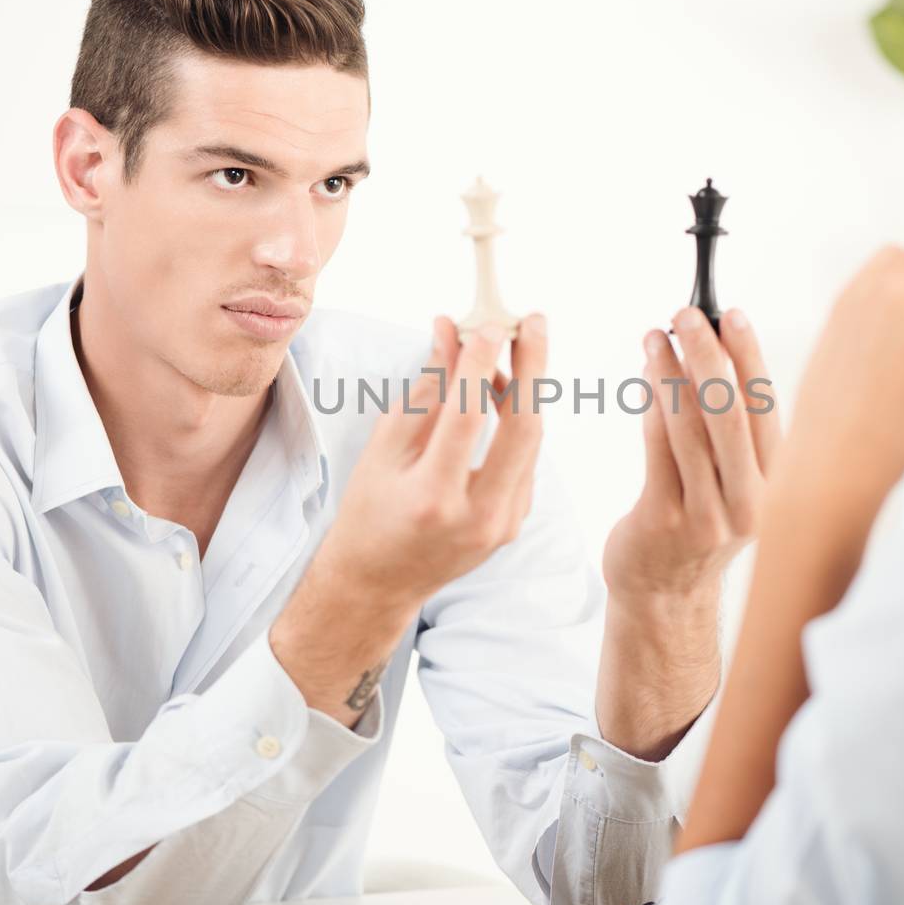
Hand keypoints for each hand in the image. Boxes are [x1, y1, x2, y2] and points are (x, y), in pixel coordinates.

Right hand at [311, 312, 547, 606]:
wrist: (379, 583)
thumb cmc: (370, 510)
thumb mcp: (384, 448)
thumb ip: (424, 390)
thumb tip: (450, 332)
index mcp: (432, 498)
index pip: (466, 418)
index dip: (479, 365)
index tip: (486, 325)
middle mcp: (476, 516)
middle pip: (523, 430)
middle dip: (533, 368)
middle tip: (532, 321)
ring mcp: (502, 525)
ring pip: (531, 442)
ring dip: (524, 389)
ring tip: (508, 348)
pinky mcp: (514, 523)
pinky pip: (525, 460)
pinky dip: (517, 421)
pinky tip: (499, 393)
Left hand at [603, 306, 781, 604]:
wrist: (664, 594)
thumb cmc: (698, 523)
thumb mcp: (734, 482)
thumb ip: (733, 430)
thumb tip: (716, 351)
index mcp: (776, 486)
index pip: (766, 409)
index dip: (749, 357)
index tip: (732, 315)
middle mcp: (751, 502)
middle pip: (730, 413)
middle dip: (707, 354)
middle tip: (686, 315)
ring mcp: (709, 515)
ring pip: (691, 427)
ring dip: (671, 373)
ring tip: (655, 337)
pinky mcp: (666, 520)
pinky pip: (659, 450)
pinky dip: (652, 405)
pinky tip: (645, 376)